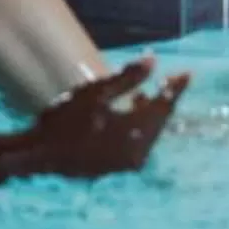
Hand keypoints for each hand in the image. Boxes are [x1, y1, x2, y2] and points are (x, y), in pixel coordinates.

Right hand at [30, 58, 187, 178]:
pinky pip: (137, 145)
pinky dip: (137, 129)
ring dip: (149, 115)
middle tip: (167, 81)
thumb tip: (153, 60)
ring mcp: (128, 163)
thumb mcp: (95, 92)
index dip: (176, 87)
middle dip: (163, 100)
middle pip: (159, 121)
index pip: (165, 105)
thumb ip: (127, 77)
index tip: (187, 73)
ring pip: (148, 134)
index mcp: (135, 131)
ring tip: (141, 97)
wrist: (41, 155)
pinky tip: (126, 117)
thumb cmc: (65, 119)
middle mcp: (138, 151)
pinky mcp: (117, 168)